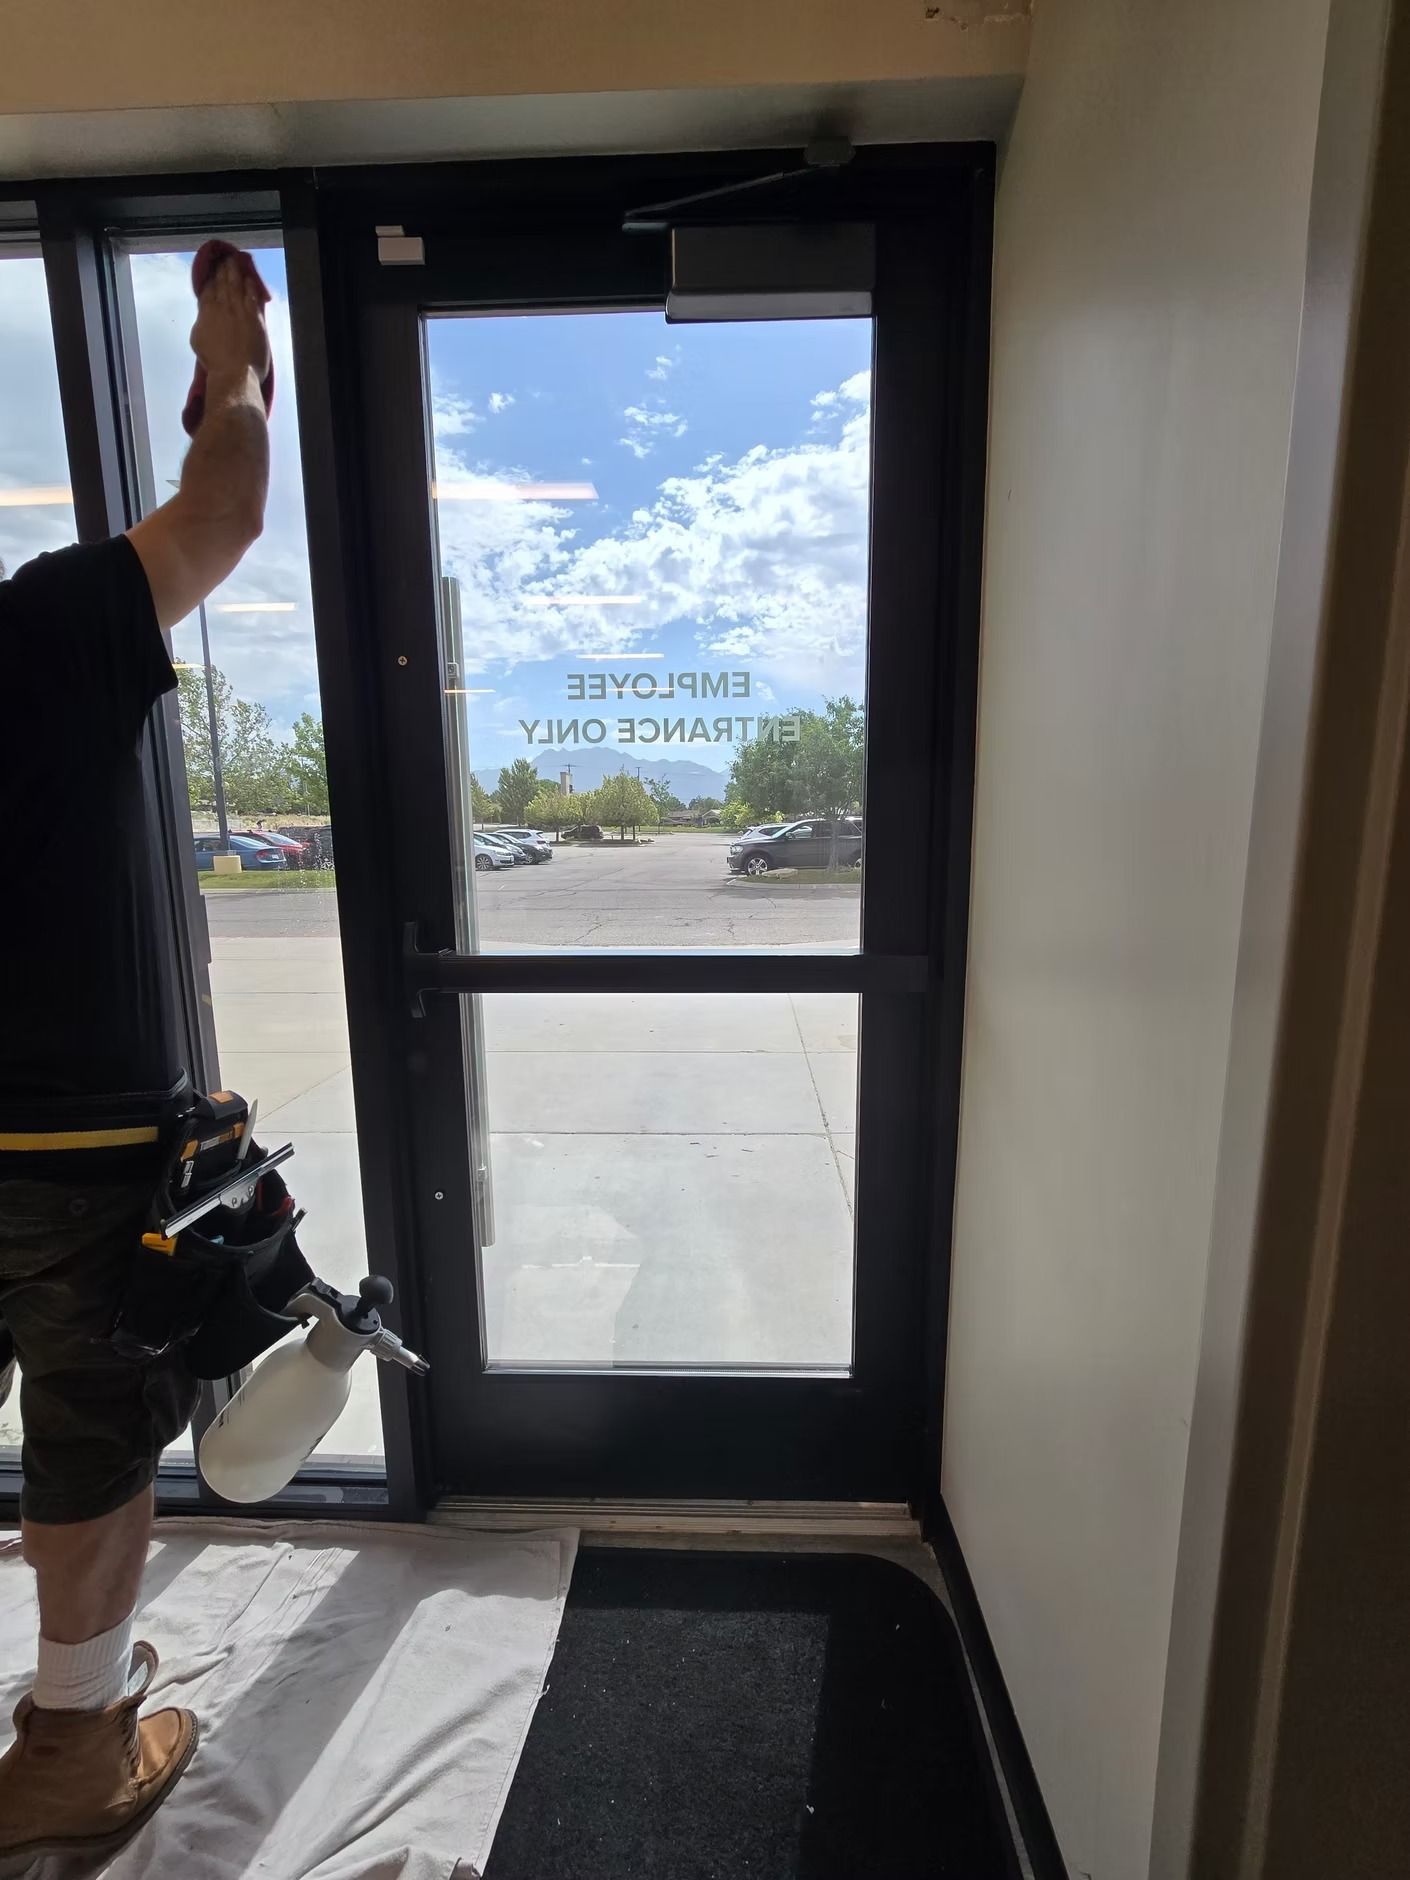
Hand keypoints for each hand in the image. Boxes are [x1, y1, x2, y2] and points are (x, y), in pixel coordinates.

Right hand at [189, 257, 270, 385]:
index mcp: (206, 312)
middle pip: (222, 283)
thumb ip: (202, 322)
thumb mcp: (198, 339)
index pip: (208, 290)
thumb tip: (205, 314)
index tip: (211, 269)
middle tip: (224, 259)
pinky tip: (249, 279)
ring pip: (237, 286)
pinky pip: (252, 297)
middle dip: (222, 270)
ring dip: (235, 272)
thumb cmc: (214, 362)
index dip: (210, 278)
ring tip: (234, 262)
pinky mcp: (254, 318)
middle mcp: (222, 307)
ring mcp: (239, 311)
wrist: (234, 372)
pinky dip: (250, 286)